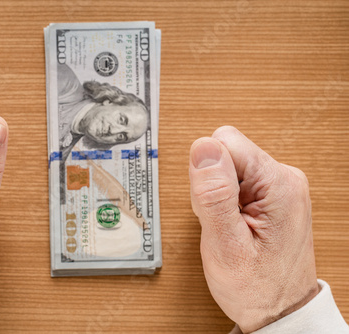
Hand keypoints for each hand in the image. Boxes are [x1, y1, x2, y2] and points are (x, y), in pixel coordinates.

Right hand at [189, 126, 318, 332]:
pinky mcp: (273, 194)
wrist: (280, 310)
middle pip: (226, 153)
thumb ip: (213, 194)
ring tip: (229, 227)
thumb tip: (202, 147)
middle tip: (221, 222)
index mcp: (278, 184)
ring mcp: (280, 186)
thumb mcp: (225, 244)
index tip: (214, 206)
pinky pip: (236, 181)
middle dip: (211, 185)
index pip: (224, 142)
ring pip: (228, 167)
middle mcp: (284, 178)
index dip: (206, 174)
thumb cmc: (257, 287)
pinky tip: (234, 225)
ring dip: (218, 196)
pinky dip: (227, 202)